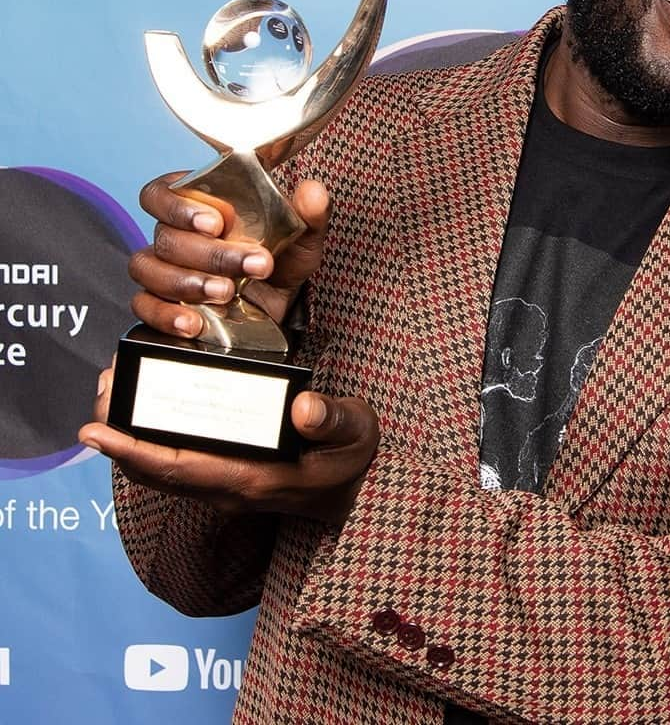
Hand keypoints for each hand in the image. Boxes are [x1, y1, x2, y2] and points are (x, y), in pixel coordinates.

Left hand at [79, 367, 378, 524]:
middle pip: (156, 470)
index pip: (178, 467)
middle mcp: (228, 489)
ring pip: (161, 469)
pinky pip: (176, 465)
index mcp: (253, 479)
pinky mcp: (226, 478)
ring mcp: (224, 487)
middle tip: (99, 393)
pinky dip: (150, 441)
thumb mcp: (356, 431)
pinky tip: (145, 414)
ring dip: (129, 439)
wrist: (358, 492)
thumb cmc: (354, 458)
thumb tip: (302, 406)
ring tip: (111, 397)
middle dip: (118, 437)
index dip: (132, 449)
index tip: (94, 430)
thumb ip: (332, 419)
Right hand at [128, 173, 329, 336]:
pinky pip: (144, 307)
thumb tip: (314, 192)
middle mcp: (175, 236)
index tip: (216, 222)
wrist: (282, 306)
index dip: (180, 206)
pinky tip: (193, 322)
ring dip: (188, 282)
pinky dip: (165, 314)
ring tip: (227, 292)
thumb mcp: (302, 237)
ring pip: (148, 269)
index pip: (162, 193)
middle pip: (166, 237)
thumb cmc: (281, 259)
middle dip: (211, 253)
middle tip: (253, 265)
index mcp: (198, 206)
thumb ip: (309, 212)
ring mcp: (164, 270)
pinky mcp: (162, 304)